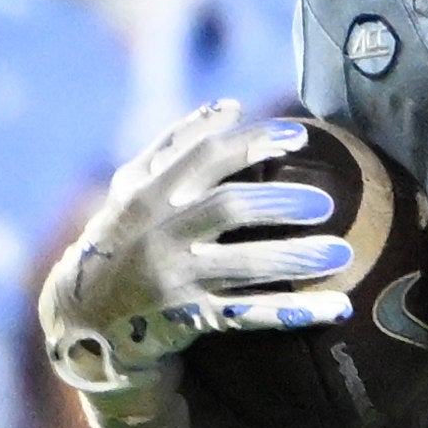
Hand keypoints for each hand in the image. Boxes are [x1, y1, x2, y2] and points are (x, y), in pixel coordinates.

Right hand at [41, 106, 352, 403]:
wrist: (85, 320)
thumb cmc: (123, 239)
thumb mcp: (132, 189)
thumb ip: (175, 145)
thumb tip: (229, 107)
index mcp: (147, 194)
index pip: (205, 157)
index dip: (254, 142)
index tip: (300, 135)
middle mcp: (158, 234)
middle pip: (228, 209)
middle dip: (280, 202)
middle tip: (325, 204)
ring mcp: (173, 280)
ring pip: (243, 265)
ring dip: (296, 258)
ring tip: (342, 253)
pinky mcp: (187, 320)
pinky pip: (248, 315)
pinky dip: (293, 312)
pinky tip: (336, 306)